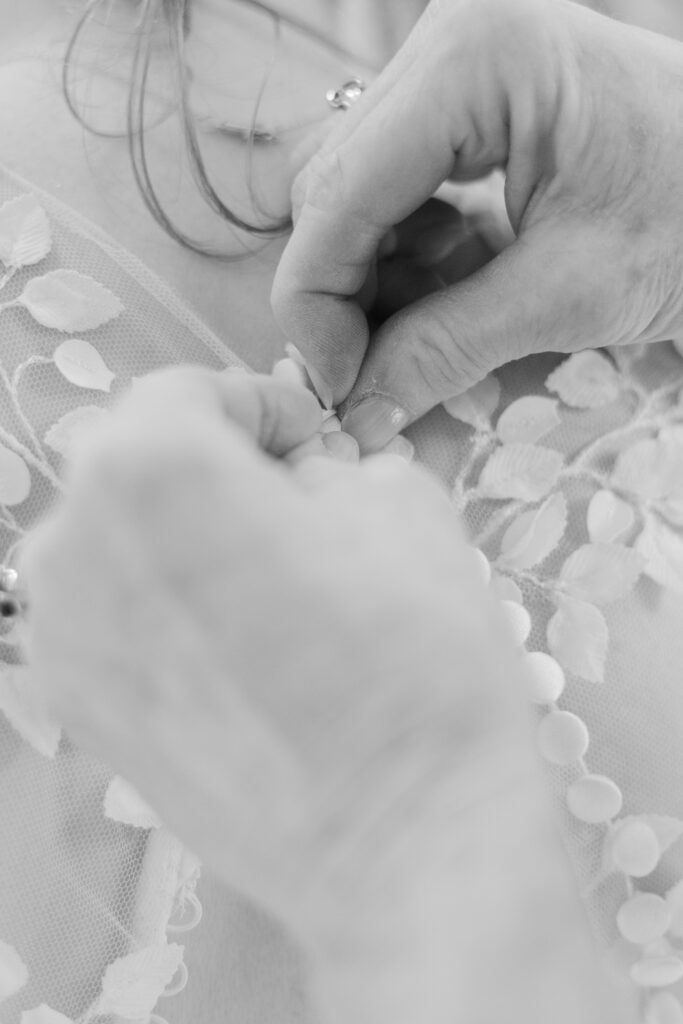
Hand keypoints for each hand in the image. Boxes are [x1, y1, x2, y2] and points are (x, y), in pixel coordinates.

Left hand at [23, 368, 626, 1023]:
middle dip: (215, 466)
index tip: (315, 447)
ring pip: (115, 540)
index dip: (265, 408)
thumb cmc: (415, 656)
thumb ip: (328, 461)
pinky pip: (109, 615)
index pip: (188, 392)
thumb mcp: (399, 501)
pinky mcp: (78, 710)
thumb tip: (301, 478)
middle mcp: (72, 542)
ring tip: (269, 581)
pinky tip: (237, 645)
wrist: (405, 839)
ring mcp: (62, 634)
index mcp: (146, 465)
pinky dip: (160, 605)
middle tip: (297, 507)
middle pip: (138, 463)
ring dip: (183, 536)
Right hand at [272, 0, 682, 450]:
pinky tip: (447, 292)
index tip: (334, 390)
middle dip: (345, 296)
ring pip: (357, 197)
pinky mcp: (470, 108)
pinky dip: (406, 261)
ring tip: (422, 337)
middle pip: (336, 191)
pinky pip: (398, 194)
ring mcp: (456, 73)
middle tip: (371, 380)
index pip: (339, 192)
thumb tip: (355, 413)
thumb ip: (447, 349)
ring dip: (374, 283)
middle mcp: (448, 46)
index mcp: (474, 59)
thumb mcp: (572, 292)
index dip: (318, 302)